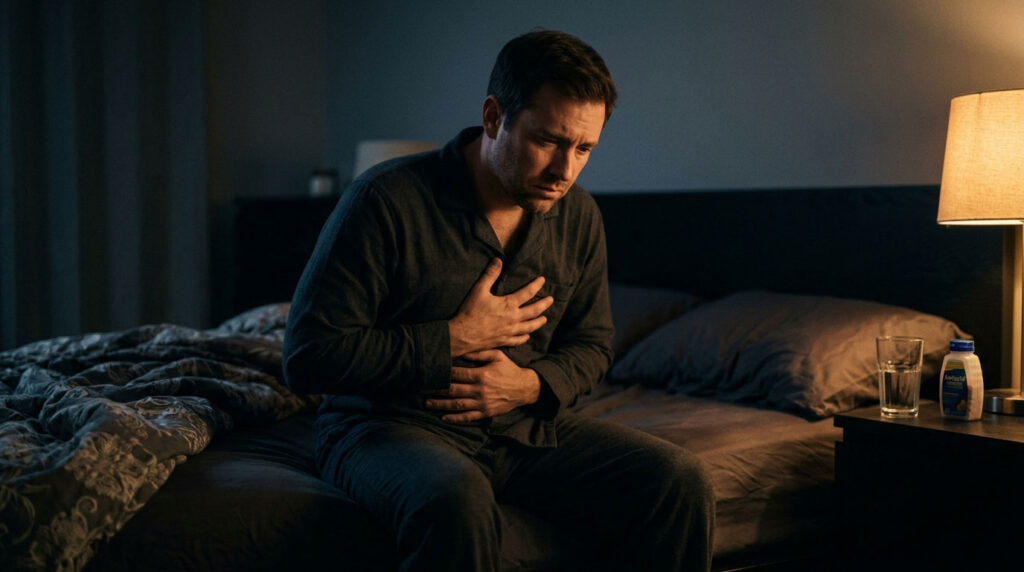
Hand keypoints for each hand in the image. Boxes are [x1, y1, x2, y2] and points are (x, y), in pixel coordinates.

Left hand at [422, 350, 540, 421]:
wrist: (525, 388)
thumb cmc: (509, 370)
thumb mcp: (497, 356)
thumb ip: (479, 353)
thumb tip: (461, 351)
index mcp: (481, 375)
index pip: (456, 374)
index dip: (441, 373)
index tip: (428, 372)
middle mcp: (480, 390)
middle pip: (453, 390)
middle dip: (435, 389)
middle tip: (420, 388)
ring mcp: (482, 403)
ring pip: (457, 405)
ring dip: (440, 404)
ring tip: (426, 403)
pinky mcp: (486, 412)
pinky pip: (468, 417)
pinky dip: (455, 418)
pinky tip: (443, 417)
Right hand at [448, 258, 552, 356]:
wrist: (462, 335)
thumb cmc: (470, 311)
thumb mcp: (479, 290)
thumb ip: (490, 274)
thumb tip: (498, 260)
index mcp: (508, 304)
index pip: (527, 293)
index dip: (536, 285)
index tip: (543, 280)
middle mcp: (513, 319)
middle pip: (534, 311)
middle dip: (544, 304)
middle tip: (551, 300)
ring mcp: (509, 332)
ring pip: (529, 327)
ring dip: (538, 322)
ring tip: (545, 319)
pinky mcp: (503, 341)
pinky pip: (518, 340)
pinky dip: (525, 337)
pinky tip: (527, 336)